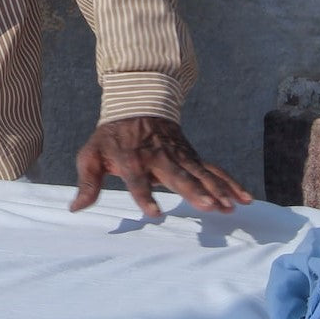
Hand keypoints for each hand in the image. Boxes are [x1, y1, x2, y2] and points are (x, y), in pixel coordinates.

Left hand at [70, 116, 251, 217]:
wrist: (136, 104)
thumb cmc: (111, 137)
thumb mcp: (91, 155)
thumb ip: (87, 182)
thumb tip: (75, 208)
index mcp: (131, 159)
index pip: (136, 180)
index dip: (144, 195)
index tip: (154, 213)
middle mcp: (158, 157)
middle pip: (177, 176)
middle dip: (194, 191)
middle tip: (210, 207)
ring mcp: (178, 156)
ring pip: (200, 173)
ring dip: (217, 190)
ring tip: (231, 207)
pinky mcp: (192, 156)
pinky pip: (214, 170)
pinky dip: (230, 183)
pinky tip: (244, 199)